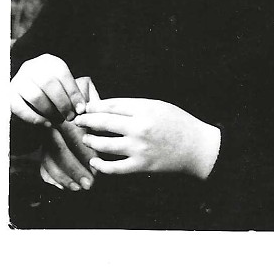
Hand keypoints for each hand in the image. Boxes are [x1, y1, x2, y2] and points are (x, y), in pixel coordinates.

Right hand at [10, 54, 86, 125]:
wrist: (26, 90)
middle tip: (70, 116)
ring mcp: (18, 80)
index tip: (81, 109)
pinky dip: (35, 118)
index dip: (73, 93)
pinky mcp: (9, 95)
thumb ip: (70, 93)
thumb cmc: (49, 89)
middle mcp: (31, 67)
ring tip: (58, 120)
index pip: (63, 74)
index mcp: (48, 61)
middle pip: (49, 84)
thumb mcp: (60, 84)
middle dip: (62, 103)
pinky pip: (21, 109)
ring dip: (50, 111)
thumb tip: (81, 107)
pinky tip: (46, 123)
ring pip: (35, 96)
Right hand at [39, 78, 100, 191]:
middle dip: (75, 169)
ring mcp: (43, 138)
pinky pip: (43, 166)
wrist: (52, 95)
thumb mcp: (86, 92)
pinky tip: (66, 187)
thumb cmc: (78, 97)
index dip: (84, 152)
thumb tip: (104, 111)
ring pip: (49, 160)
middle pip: (59, 150)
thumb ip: (94, 103)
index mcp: (62, 110)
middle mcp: (50, 124)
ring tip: (80, 188)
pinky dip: (54, 179)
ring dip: (65, 177)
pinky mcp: (39, 150)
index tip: (96, 165)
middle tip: (90, 184)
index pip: (73, 135)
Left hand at [74, 98, 220, 180]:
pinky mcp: (140, 166)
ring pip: (104, 144)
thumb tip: (109, 108)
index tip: (85, 107)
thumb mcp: (158, 106)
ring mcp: (139, 148)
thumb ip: (135, 107)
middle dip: (87, 121)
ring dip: (91, 141)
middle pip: (105, 122)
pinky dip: (101, 165)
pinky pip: (114, 168)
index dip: (95, 106)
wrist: (196, 147)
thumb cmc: (178, 123)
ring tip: (86, 138)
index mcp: (145, 109)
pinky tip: (95, 162)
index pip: (112, 105)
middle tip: (77, 121)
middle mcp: (140, 127)